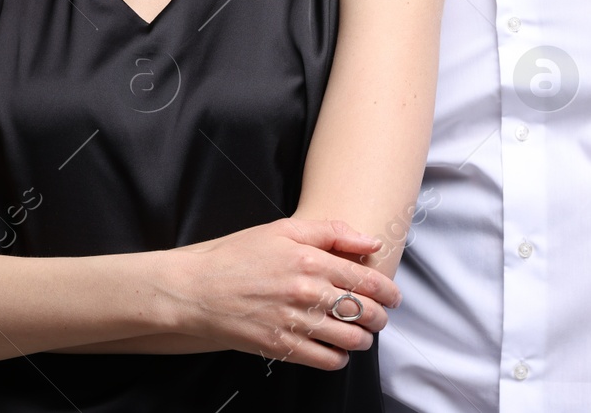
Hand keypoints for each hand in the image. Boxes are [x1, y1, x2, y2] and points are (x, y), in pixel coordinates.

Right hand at [162, 218, 400, 369]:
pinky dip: (339, 359)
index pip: (365, 280)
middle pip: (363, 311)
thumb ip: (331, 231)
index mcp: (311, 260)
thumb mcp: (283, 230)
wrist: (195, 288)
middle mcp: (307, 292)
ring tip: (362, 335)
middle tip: (381, 317)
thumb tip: (371, 244)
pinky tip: (338, 352)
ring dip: (363, 339)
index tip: (394, 297)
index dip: (388, 291)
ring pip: (349, 339)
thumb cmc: (238, 254)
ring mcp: (294, 321)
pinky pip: (325, 360)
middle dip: (380, 317)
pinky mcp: (280, 346)